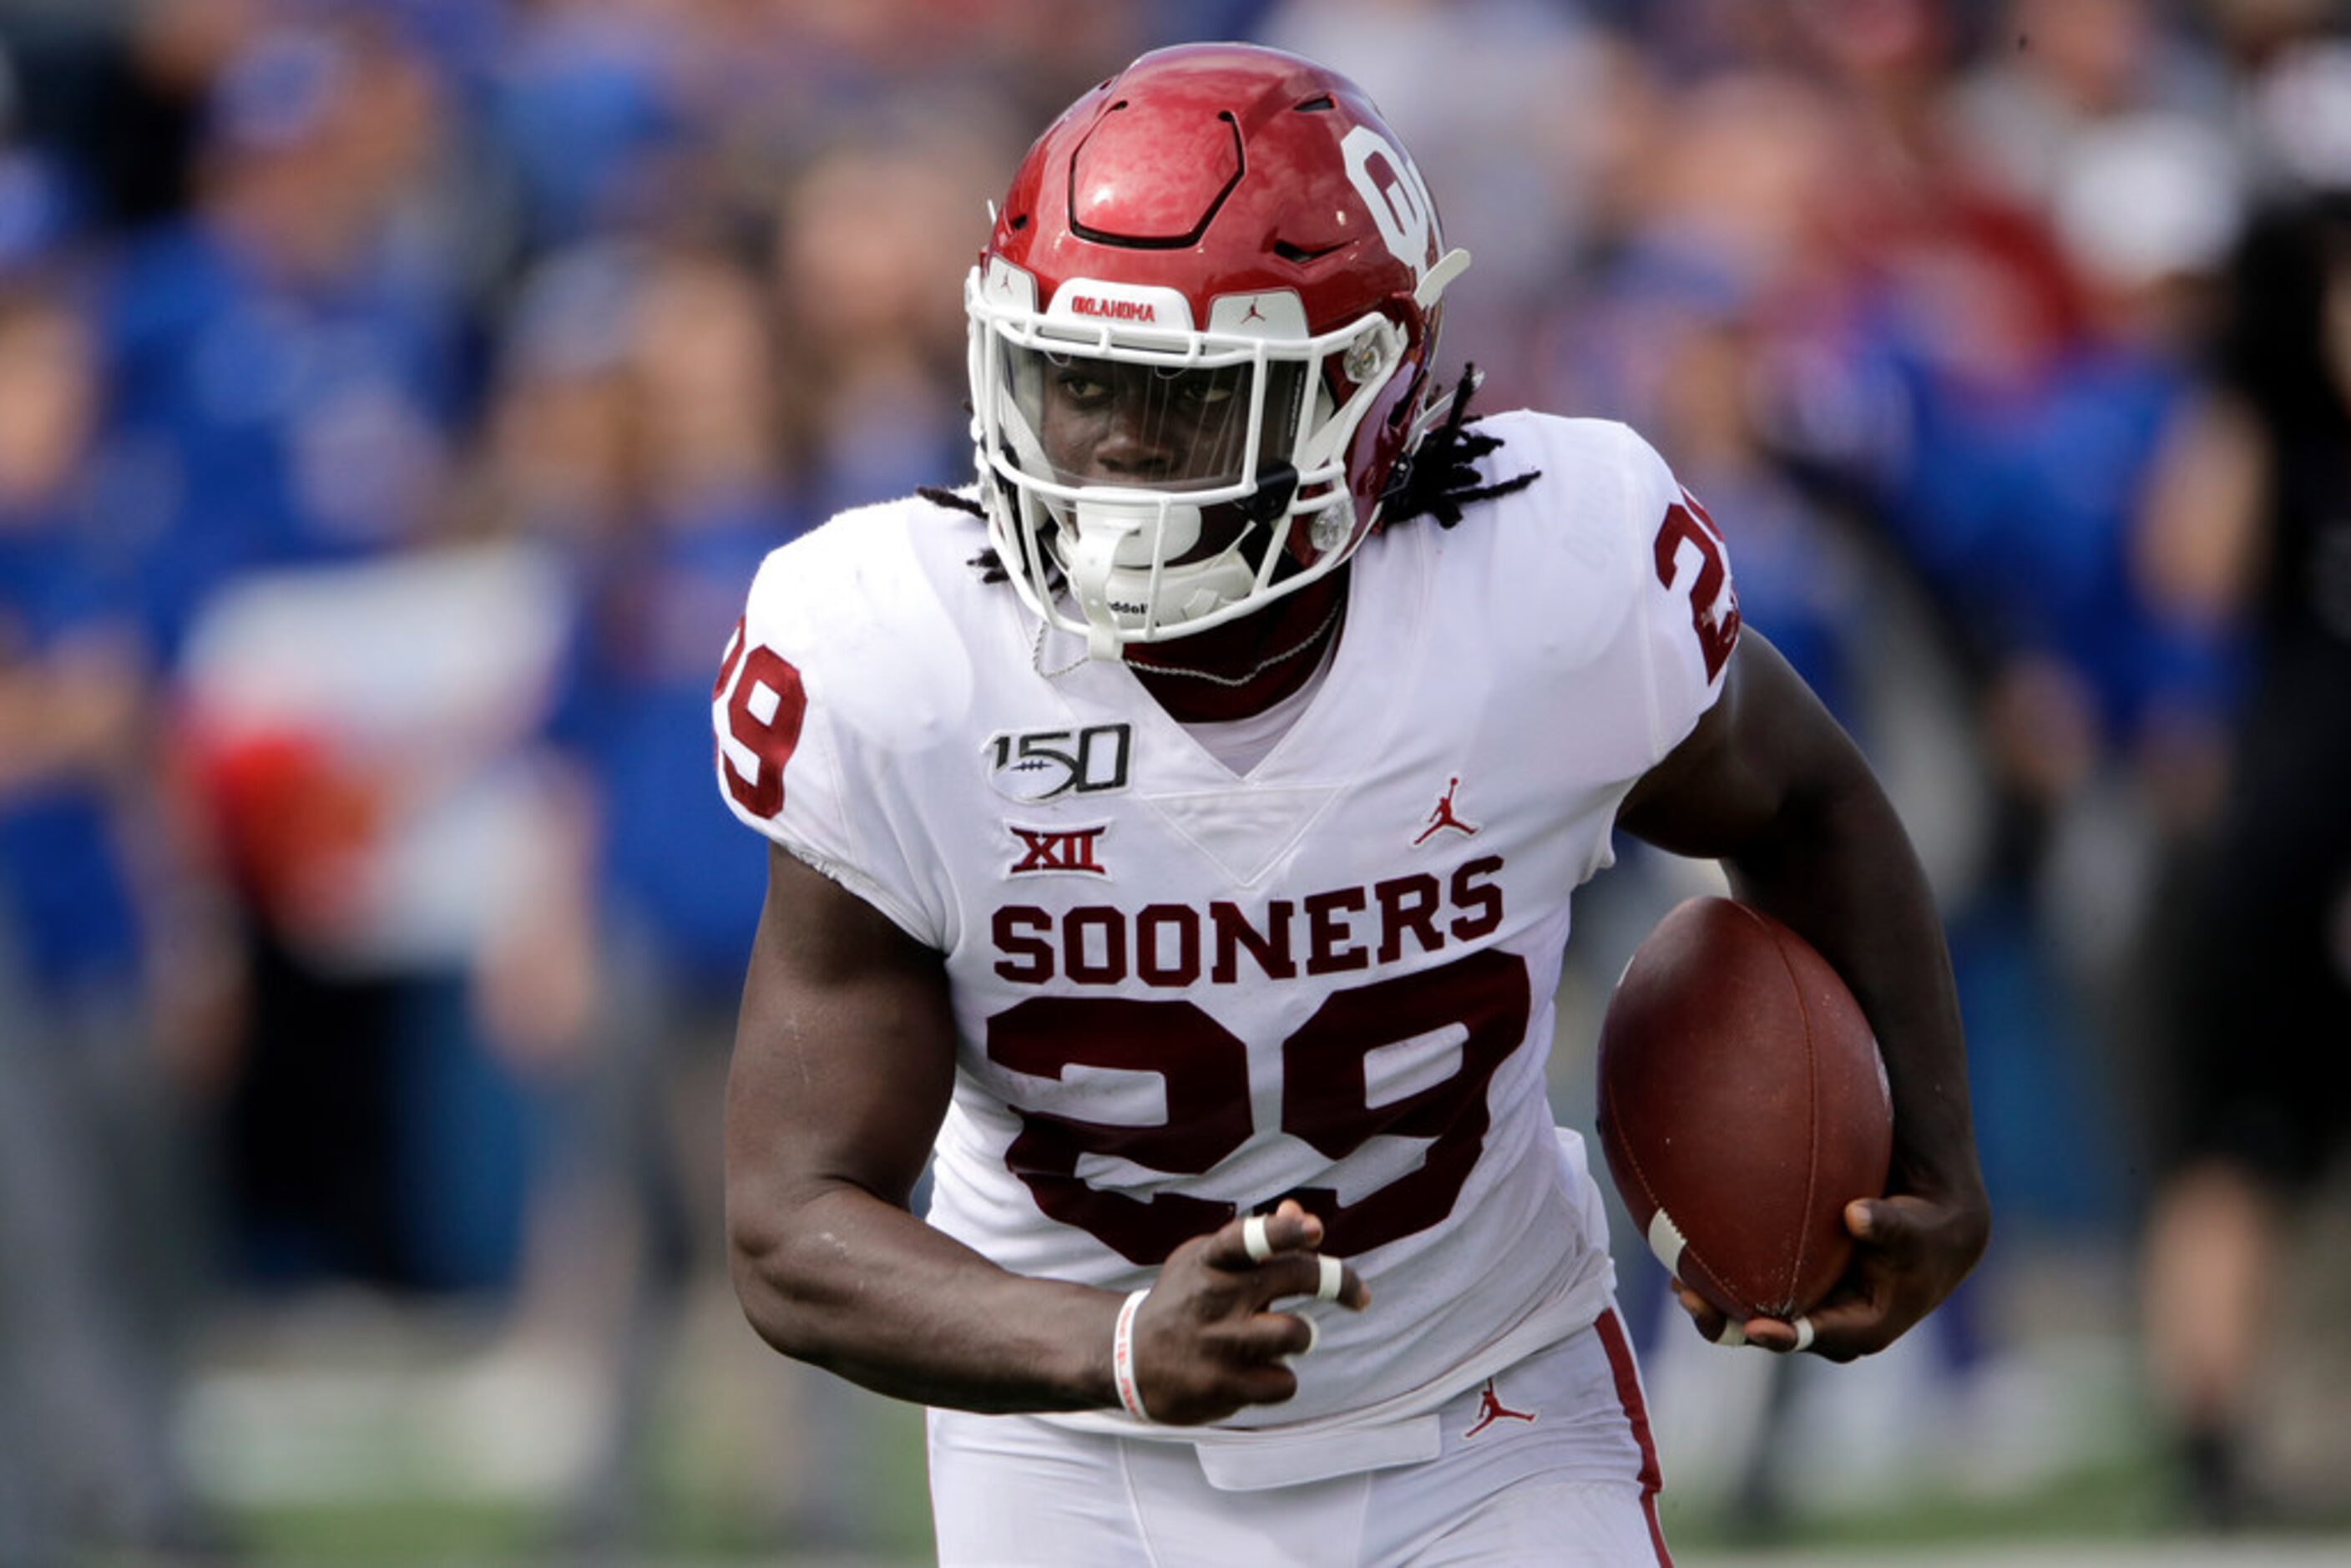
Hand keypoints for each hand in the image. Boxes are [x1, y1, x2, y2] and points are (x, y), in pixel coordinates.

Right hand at [1128, 1198, 1369, 1424]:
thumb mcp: (1208, 1261)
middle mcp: (1214, 1297)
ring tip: (1284, 1338)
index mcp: (1210, 1260)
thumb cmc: (1185, 1301)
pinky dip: (1281, 1379)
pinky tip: (1258, 1374)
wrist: (1128, 1359)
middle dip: (1338, 1282)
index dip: (1283, 1232)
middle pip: (1296, 1278)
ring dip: (1301, 1336)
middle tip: (1357, 1296)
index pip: (1248, 1238)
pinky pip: (1283, 1382)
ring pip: (1296, 1333)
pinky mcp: (1221, 1387)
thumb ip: (1257, 1239)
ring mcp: (1217, 1343)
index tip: (1314, 1230)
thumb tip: (1302, 1215)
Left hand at [1672, 1188, 1989, 1359]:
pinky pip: (1755, 1295)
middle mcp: (1831, 1329)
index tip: (1755, 1328)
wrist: (1928, 1237)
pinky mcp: (1799, 1294)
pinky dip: (1725, 1282)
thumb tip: (1855, 1215)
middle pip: (1774, 1336)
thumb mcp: (1912, 1231)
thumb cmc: (1922, 1234)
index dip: (1786, 1336)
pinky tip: (1688, 1260)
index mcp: (1864, 1328)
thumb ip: (1887, 1225)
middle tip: (1690, 1300)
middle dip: (1731, 1324)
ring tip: (1677, 1283)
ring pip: (1756, 1320)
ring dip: (1717, 1307)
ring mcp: (1812, 1314)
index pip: (1819, 1338)